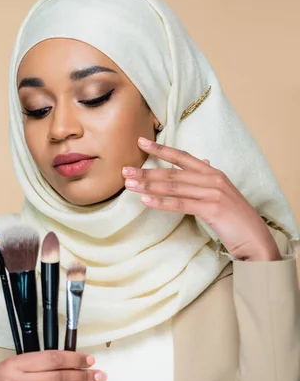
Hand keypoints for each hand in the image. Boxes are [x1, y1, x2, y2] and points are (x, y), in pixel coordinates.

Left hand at [122, 137, 280, 261]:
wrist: (255, 238)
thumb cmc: (235, 218)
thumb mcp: (222, 193)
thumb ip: (209, 179)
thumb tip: (203, 163)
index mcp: (213, 172)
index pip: (182, 156)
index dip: (161, 149)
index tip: (141, 142)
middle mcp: (212, 179)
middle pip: (173, 172)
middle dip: (147, 171)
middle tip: (125, 171)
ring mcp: (212, 193)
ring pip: (174, 186)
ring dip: (149, 185)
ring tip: (130, 185)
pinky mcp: (212, 209)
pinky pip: (181, 204)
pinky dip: (162, 201)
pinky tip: (146, 200)